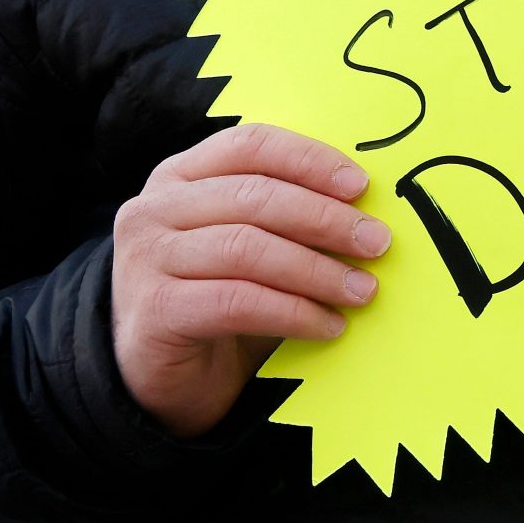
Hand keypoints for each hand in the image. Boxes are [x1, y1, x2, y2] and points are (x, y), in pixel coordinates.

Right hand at [112, 124, 385, 437]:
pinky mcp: (155, 310)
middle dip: (326, 219)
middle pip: (254, 196)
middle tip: (377, 244)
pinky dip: (294, 312)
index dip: (309, 160)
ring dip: (317, 270)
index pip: (250, 145)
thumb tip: (369, 214)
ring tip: (363, 290)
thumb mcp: (255, 246)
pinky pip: (237, 302)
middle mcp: (154, 209)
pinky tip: (329, 326)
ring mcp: (146, 258)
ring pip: (247, 248)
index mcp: (181, 176)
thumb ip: (291, 219)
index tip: (361, 186)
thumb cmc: (221, 299)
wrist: (165, 377)